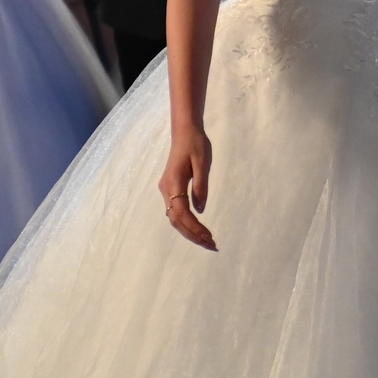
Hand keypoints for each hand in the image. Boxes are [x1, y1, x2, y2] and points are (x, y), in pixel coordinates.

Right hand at [160, 126, 215, 249]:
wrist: (185, 131)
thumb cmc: (196, 144)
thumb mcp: (203, 163)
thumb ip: (201, 186)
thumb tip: (201, 210)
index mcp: (173, 183)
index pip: (182, 213)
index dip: (195, 228)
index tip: (209, 237)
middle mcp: (166, 189)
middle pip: (176, 220)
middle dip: (193, 235)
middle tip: (211, 245)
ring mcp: (166, 189)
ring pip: (174, 218)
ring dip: (189, 231)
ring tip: (207, 240)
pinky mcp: (170, 188)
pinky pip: (176, 211)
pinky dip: (186, 222)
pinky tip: (198, 228)